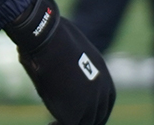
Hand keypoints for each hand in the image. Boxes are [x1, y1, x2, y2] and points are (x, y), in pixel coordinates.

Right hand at [4, 0, 114, 124]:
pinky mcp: (75, 113)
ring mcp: (90, 103)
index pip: (106, 101)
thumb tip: (59, 62)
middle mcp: (101, 90)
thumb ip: (74, 65)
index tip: (85, 113)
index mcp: (102, 74)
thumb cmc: (51, 37)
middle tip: (68, 121)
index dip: (97, 110)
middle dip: (86, 121)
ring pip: (85, 122)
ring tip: (54, 124)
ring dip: (70, 122)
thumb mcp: (71, 50)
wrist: (46, 38)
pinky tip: (49, 124)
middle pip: (98, 116)